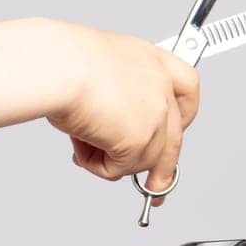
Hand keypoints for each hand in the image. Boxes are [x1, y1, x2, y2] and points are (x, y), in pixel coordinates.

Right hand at [47, 22, 199, 189]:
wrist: (58, 65)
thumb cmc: (64, 61)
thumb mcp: (101, 70)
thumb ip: (119, 97)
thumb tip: (110, 126)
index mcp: (153, 62)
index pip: (187, 90)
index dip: (181, 116)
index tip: (174, 132)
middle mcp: (161, 87)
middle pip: (174, 137)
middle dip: (163, 167)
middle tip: (156, 184)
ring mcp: (156, 115)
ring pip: (145, 159)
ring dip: (111, 160)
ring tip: (82, 145)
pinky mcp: (141, 139)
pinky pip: (120, 168)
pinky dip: (97, 165)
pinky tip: (80, 149)